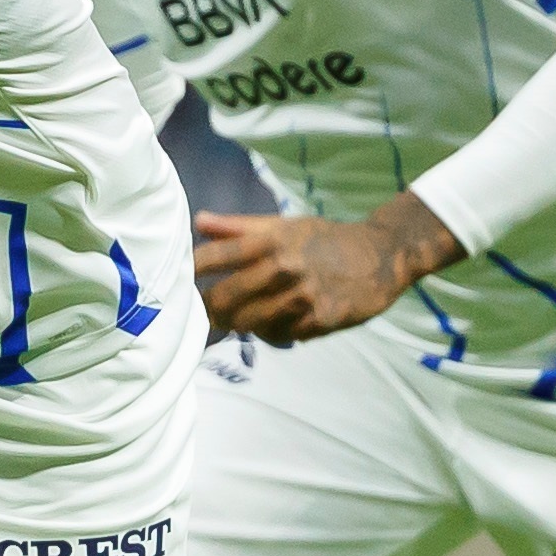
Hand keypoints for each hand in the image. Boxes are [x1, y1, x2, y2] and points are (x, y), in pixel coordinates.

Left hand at [193, 193, 464, 342]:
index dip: (188, 271)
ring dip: (239, 324)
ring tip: (236, 321)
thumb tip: (198, 220)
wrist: (381, 255)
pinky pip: (279, 335)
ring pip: (249, 322)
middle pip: (224, 298)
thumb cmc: (325, 239)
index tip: (175, 281)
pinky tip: (275, 324)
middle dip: (207, 310)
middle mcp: (283, 266)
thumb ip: (239, 227)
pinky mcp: (319, 320)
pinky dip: (271, 333)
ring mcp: (301, 296)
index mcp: (270, 239)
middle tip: (201, 315)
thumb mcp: (285, 224)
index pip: (214, 256)